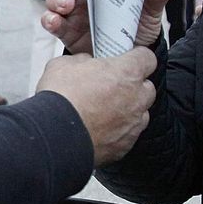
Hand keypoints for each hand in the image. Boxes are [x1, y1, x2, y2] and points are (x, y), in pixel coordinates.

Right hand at [36, 47, 156, 164]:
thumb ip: (82, 61)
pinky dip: (118, 131)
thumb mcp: (64, 64)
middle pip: (147, 88)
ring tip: (104, 111)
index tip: (128, 59)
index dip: (137, 58)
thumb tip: (84, 63)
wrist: (55, 135)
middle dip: (133, 86)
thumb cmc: (60, 100)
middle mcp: (136, 98)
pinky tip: (99, 129)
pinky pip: (128, 135)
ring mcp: (133, 123)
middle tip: (112, 86)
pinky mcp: (125, 145)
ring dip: (127, 110)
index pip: (147, 58)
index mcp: (126, 72)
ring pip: (140, 113)